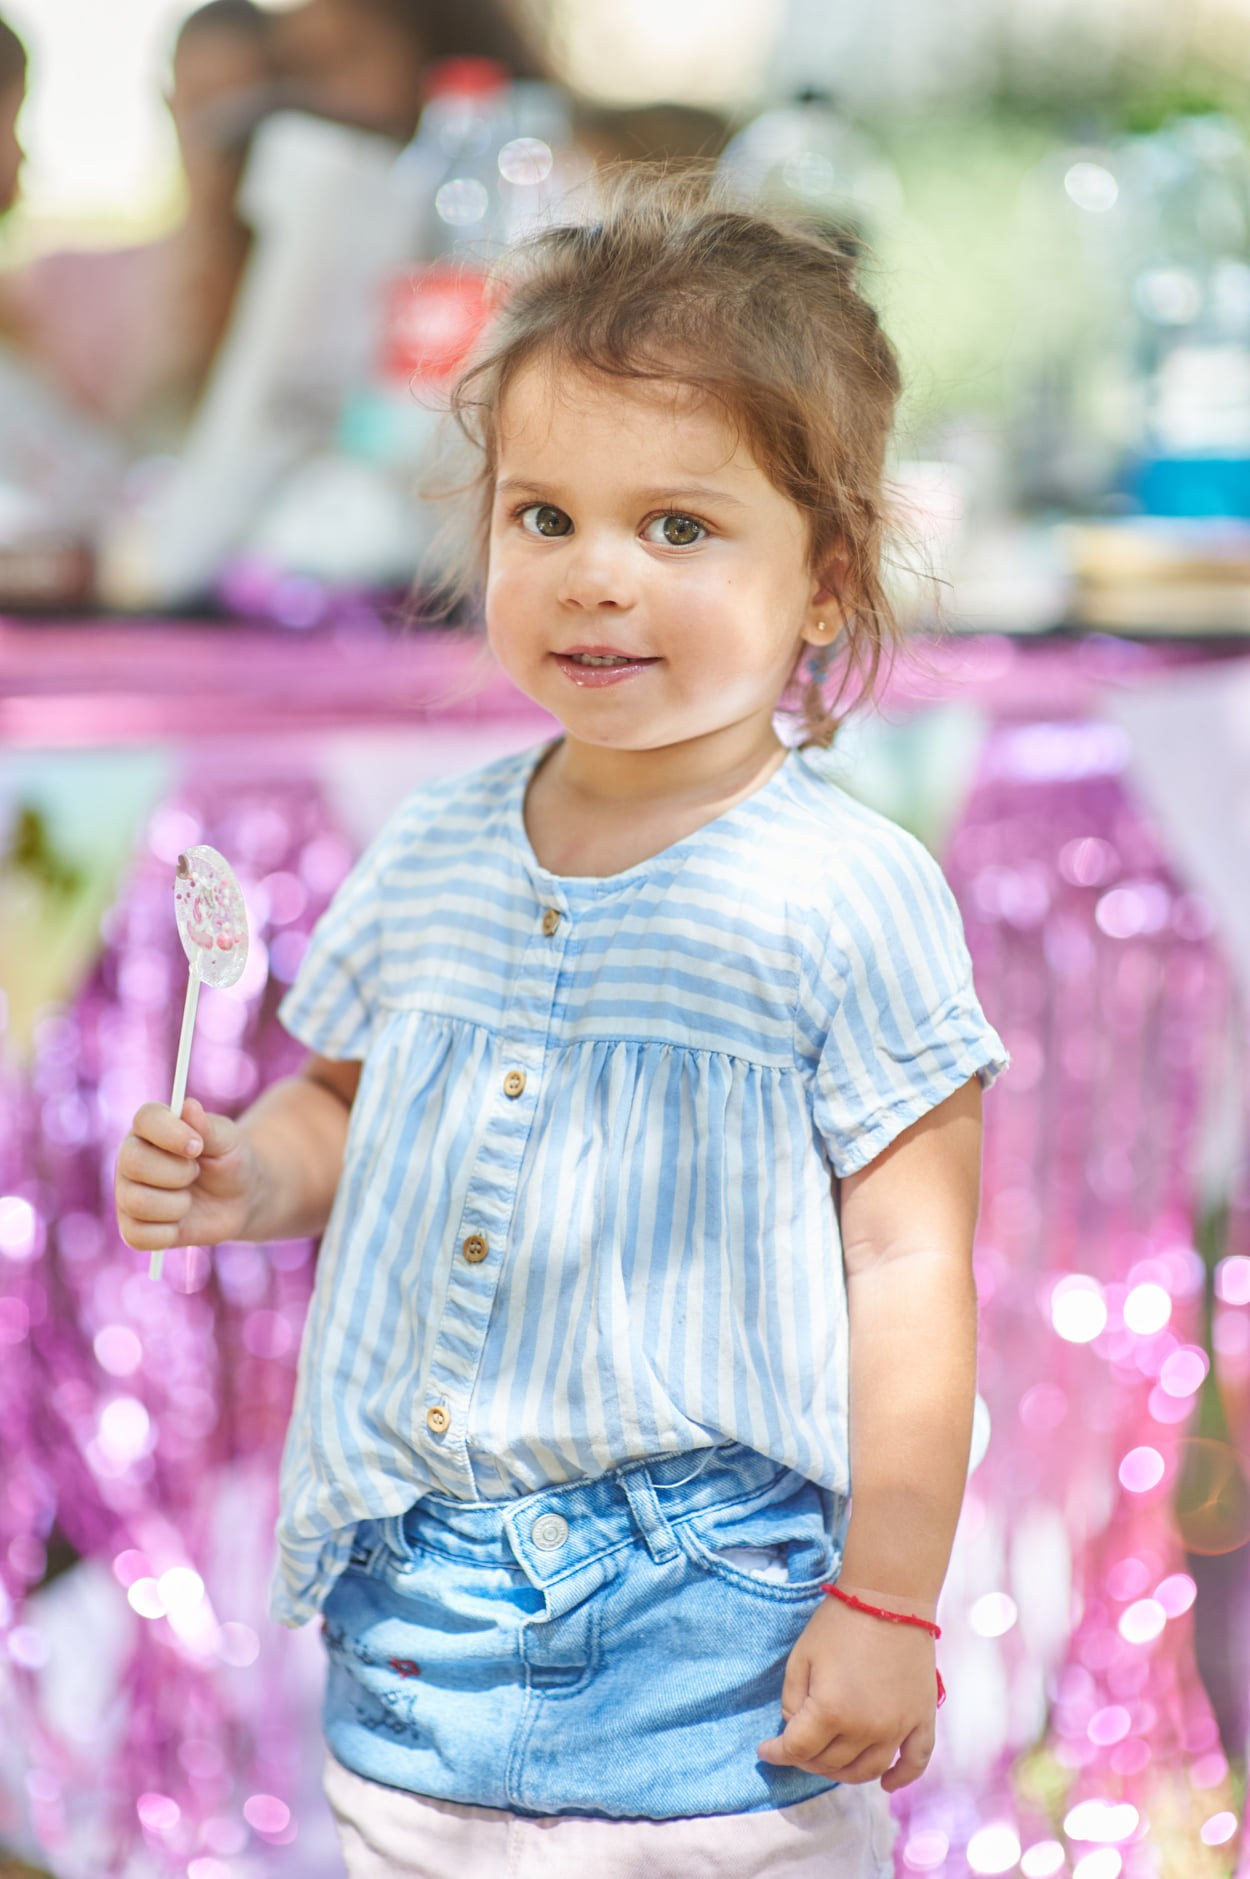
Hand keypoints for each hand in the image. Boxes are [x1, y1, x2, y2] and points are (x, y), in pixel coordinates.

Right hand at [115, 1097, 257, 1253]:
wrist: (240, 1200)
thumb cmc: (230, 1161)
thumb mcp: (229, 1141)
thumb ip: (209, 1126)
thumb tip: (188, 1106)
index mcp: (151, 1127)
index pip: (145, 1118)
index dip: (171, 1132)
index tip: (197, 1147)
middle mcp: (131, 1157)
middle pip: (134, 1162)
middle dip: (178, 1173)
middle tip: (196, 1173)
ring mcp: (127, 1193)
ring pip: (137, 1202)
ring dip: (177, 1204)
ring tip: (190, 1198)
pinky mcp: (132, 1228)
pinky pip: (139, 1236)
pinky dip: (168, 1233)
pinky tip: (180, 1221)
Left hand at [757, 1593, 936, 1789]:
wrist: (889, 1595)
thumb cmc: (839, 1622)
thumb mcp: (801, 1657)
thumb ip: (792, 1700)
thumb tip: (794, 1727)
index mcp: (831, 1712)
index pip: (797, 1750)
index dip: (776, 1754)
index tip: (765, 1751)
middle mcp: (866, 1729)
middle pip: (831, 1763)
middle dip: (806, 1759)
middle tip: (796, 1748)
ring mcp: (897, 1728)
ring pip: (867, 1770)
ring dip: (843, 1773)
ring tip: (829, 1762)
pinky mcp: (922, 1719)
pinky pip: (915, 1762)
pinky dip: (900, 1778)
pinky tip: (885, 1784)